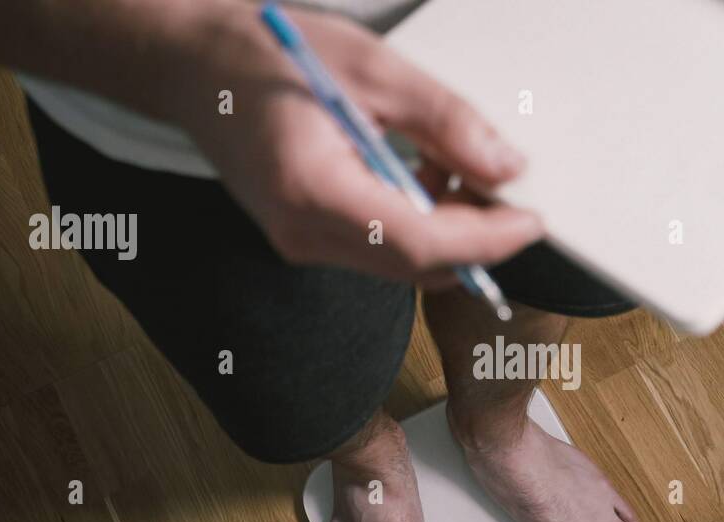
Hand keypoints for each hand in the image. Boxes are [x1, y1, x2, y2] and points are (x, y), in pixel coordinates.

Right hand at [165, 3, 542, 287]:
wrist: (193, 65)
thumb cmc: (268, 54)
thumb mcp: (372, 67)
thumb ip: (445, 121)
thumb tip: (505, 167)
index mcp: (313, 188)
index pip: (419, 243)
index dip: (485, 240)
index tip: (531, 221)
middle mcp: (302, 232)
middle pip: (415, 265)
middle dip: (475, 239)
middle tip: (511, 194)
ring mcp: (300, 243)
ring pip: (401, 265)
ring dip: (448, 233)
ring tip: (459, 170)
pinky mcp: (305, 239)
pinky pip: (379, 251)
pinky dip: (418, 225)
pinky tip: (425, 177)